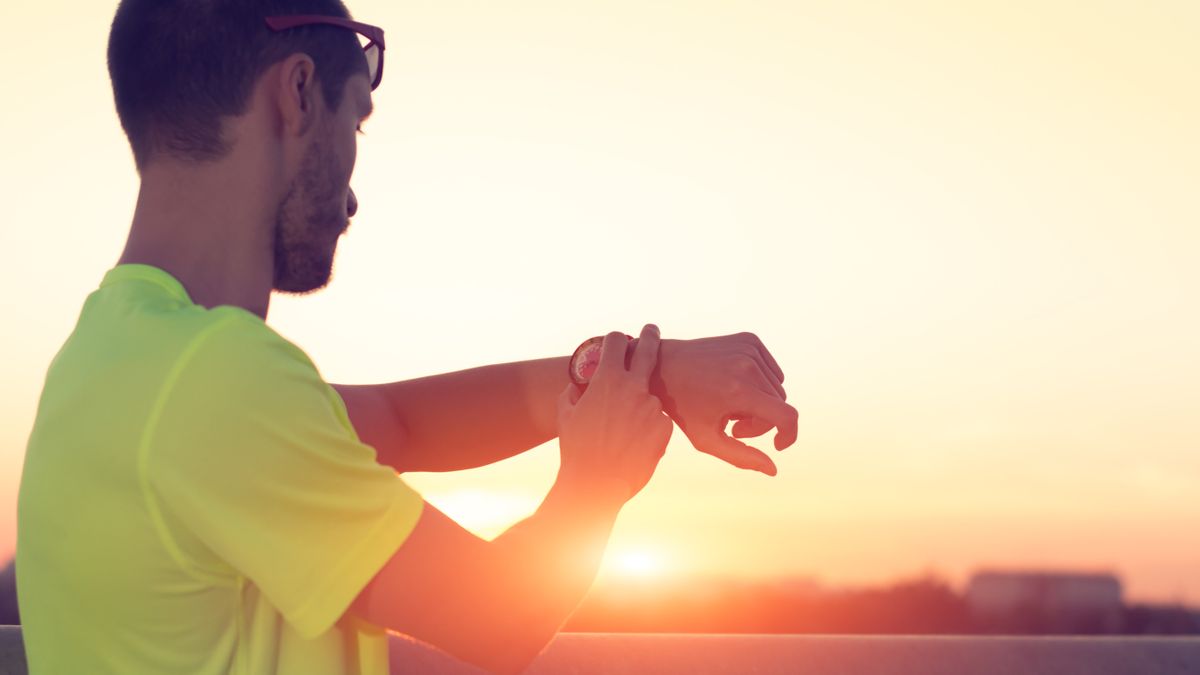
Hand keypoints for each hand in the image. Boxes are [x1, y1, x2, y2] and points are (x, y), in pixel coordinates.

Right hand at [556, 325, 673, 502]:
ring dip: (640, 407)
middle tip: (651, 330)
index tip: (621, 339)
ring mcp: (653, 407)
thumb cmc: (576, 448)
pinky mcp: (665, 427)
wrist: (596, 483)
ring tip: (621, 434)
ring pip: (649, 397)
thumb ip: (573, 393)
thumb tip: (578, 386)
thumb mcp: (565, 415)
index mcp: (607, 379)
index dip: (616, 339)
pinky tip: (633, 445)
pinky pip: (657, 420)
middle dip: (649, 335)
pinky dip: (648, 428)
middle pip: (648, 349)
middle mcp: (634, 387)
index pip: (616, 341)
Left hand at [653, 333, 797, 475]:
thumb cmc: (683, 408)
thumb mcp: (706, 439)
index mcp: (738, 391)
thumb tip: (773, 470)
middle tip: (734, 426)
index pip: (787, 416)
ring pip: (777, 388)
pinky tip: (735, 387)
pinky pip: (772, 371)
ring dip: (761, 402)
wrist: (663, 366)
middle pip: (780, 405)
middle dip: (762, 421)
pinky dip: (760, 383)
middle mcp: (747, 366)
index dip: (789, 434)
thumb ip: (741, 457)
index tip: (777, 445)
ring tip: (731, 407)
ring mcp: (749, 349)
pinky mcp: (749, 339)